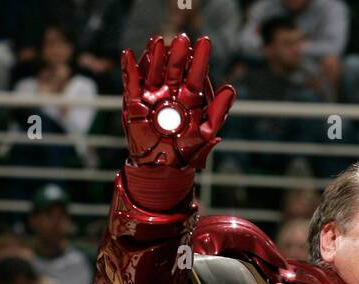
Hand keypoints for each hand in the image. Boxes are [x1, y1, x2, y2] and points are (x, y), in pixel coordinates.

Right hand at [122, 33, 235, 169]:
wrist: (162, 169)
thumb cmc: (186, 152)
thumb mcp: (205, 132)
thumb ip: (218, 112)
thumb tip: (230, 88)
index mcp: (189, 97)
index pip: (196, 74)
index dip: (200, 59)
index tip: (204, 42)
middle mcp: (171, 92)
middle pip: (174, 68)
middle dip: (178, 54)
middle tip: (182, 39)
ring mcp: (152, 95)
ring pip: (153, 71)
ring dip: (155, 56)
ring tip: (158, 41)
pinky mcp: (134, 102)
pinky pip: (131, 83)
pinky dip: (129, 69)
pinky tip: (128, 54)